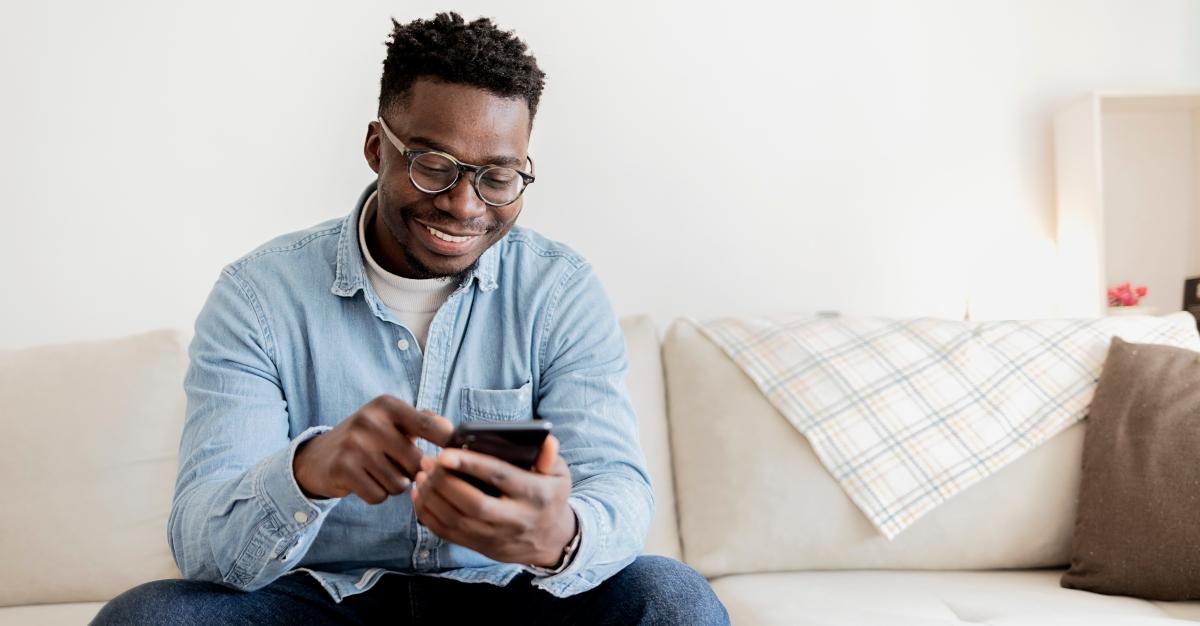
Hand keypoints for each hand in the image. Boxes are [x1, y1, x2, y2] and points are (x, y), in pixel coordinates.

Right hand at [293, 395, 453, 503]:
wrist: (318, 456)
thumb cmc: (369, 439)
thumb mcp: (392, 421)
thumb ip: (425, 422)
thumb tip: (456, 433)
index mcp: (388, 405)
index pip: (431, 426)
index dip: (447, 444)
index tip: (453, 454)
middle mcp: (370, 421)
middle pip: (416, 463)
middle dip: (411, 472)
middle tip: (396, 466)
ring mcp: (354, 444)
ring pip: (399, 484)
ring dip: (393, 485)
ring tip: (378, 472)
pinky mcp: (342, 468)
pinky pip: (378, 496)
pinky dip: (376, 495)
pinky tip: (364, 481)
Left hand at [411, 434, 575, 566]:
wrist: (551, 540)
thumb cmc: (549, 497)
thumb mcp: (559, 475)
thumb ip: (549, 457)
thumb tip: (546, 441)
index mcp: (535, 495)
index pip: (500, 478)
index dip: (471, 465)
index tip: (445, 453)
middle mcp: (515, 519)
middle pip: (474, 503)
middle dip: (445, 482)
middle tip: (428, 461)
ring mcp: (496, 536)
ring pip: (456, 520)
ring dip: (433, 497)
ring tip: (421, 474)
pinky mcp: (480, 546)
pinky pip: (448, 533)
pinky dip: (429, 515)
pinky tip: (421, 494)